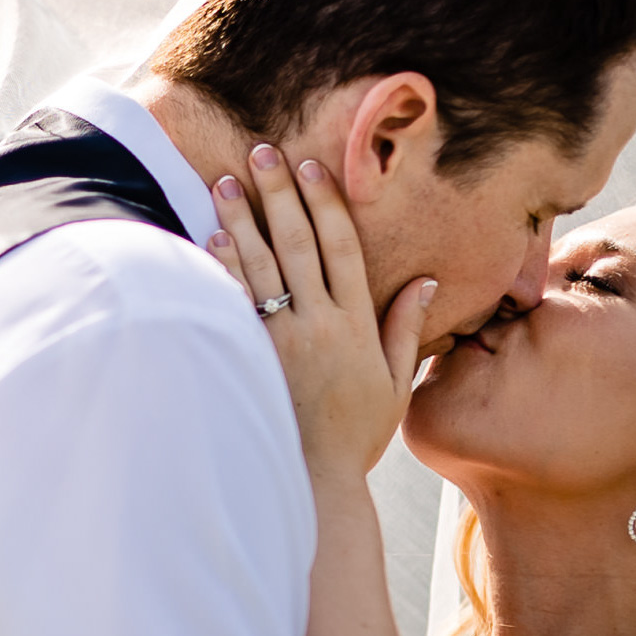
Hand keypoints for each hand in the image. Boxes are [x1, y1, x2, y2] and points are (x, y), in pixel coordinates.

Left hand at [208, 145, 436, 475]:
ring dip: (243, 221)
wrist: (316, 482)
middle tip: (261, 152)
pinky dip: (222, 268)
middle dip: (279, 195)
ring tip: (227, 181)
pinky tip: (209, 237)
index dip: (326, 204)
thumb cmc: (356, 436)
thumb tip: (427, 281)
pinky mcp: (253, 359)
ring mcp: (283, 341)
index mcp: (357, 326)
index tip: (312, 168)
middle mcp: (321, 325)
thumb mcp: (395, 384)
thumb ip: (405, 329)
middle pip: (297, 245)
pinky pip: (235, 303)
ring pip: (261, 267)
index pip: (341, 249)